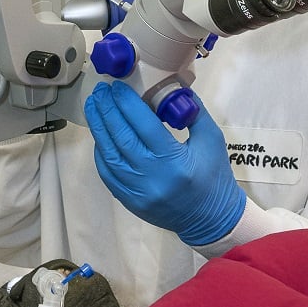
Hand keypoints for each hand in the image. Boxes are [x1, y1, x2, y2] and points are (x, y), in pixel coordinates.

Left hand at [84, 81, 245, 245]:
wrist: (211, 219)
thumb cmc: (214, 177)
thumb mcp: (211, 140)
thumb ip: (193, 112)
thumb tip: (173, 88)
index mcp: (174, 160)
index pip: (143, 124)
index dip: (127, 103)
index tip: (117, 87)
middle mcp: (152, 176)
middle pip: (121, 137)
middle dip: (107, 110)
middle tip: (100, 91)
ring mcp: (137, 191)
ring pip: (109, 155)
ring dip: (98, 128)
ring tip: (93, 107)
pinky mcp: (130, 201)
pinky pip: (107, 173)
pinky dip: (101, 151)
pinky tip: (100, 135)